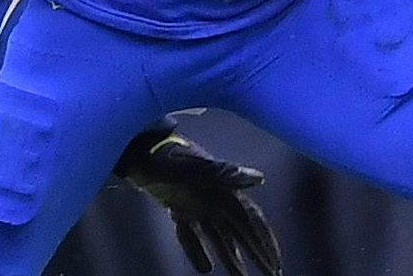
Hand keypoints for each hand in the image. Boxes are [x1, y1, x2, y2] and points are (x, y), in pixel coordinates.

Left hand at [117, 128, 282, 275]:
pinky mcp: (178, 208)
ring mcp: (196, 205)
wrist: (136, 148)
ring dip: (232, 259)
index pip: (251, 222)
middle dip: (257, 254)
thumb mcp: (194, 166)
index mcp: (223, 190)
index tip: (275, 265)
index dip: (264, 243)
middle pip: (240, 233)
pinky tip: (206, 268)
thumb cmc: (164, 158)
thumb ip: (225, 172)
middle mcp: (214, 199)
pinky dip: (199, 252)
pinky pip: (193, 235)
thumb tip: (259, 178)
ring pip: (219, 238)